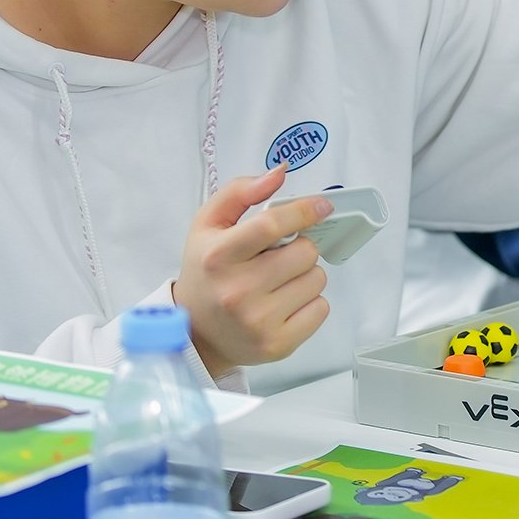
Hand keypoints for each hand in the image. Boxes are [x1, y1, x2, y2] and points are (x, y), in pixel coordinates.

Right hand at [173, 165, 332, 377]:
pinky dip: (310, 302)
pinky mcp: (277, 344)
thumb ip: (240, 192)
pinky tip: (285, 303)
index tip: (323, 206)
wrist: (196, 333)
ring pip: (317, 280)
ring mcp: (258, 321)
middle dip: (300, 248)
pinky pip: (321, 309)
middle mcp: (237, 291)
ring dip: (306, 275)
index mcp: (219, 256)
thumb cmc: (206, 271)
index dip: (304, 211)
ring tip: (280, 281)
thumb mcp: (208, 225)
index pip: (272, 225)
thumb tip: (280, 173)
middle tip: (281, 255)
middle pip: (304, 253)